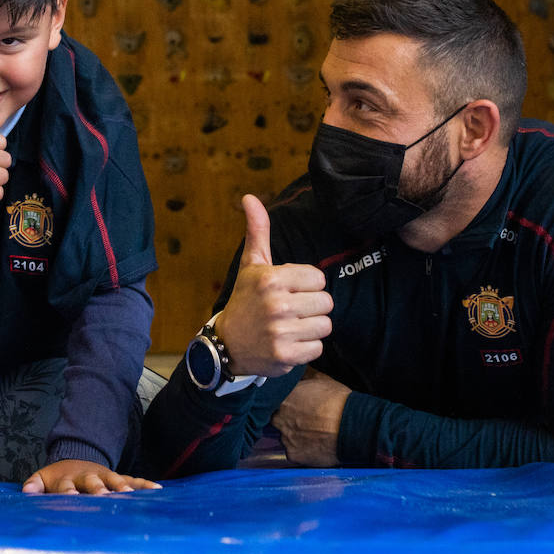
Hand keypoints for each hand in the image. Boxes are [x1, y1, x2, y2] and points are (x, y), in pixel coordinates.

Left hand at [22, 459, 161, 494]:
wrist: (76, 458)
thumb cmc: (57, 478)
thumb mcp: (42, 478)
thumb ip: (33, 485)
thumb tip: (26, 492)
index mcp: (66, 479)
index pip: (66, 487)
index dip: (68, 492)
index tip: (72, 497)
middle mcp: (87, 477)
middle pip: (93, 483)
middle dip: (98, 490)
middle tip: (104, 497)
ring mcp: (104, 476)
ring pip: (115, 481)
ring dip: (122, 488)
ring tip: (130, 496)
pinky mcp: (118, 478)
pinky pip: (134, 480)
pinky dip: (145, 485)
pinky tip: (158, 491)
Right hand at [213, 195, 332, 377]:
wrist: (227, 344)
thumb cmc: (246, 300)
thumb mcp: (251, 265)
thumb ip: (258, 231)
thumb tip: (249, 197)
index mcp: (271, 279)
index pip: (319, 279)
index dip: (306, 285)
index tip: (287, 291)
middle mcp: (277, 304)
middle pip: (326, 302)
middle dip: (311, 307)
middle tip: (289, 311)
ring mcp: (281, 332)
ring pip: (325, 326)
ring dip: (310, 328)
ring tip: (289, 327)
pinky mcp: (286, 355)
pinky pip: (318, 348)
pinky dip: (306, 348)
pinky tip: (288, 343)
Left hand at [271, 368, 349, 465]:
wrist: (353, 426)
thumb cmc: (339, 402)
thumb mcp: (320, 380)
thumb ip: (303, 377)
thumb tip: (298, 372)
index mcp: (284, 399)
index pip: (274, 401)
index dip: (285, 404)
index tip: (295, 406)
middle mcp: (280, 418)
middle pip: (276, 419)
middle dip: (287, 420)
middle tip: (304, 420)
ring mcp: (286, 437)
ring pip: (284, 437)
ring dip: (293, 435)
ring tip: (312, 433)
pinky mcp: (293, 454)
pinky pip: (292, 452)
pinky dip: (301, 450)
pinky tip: (314, 445)